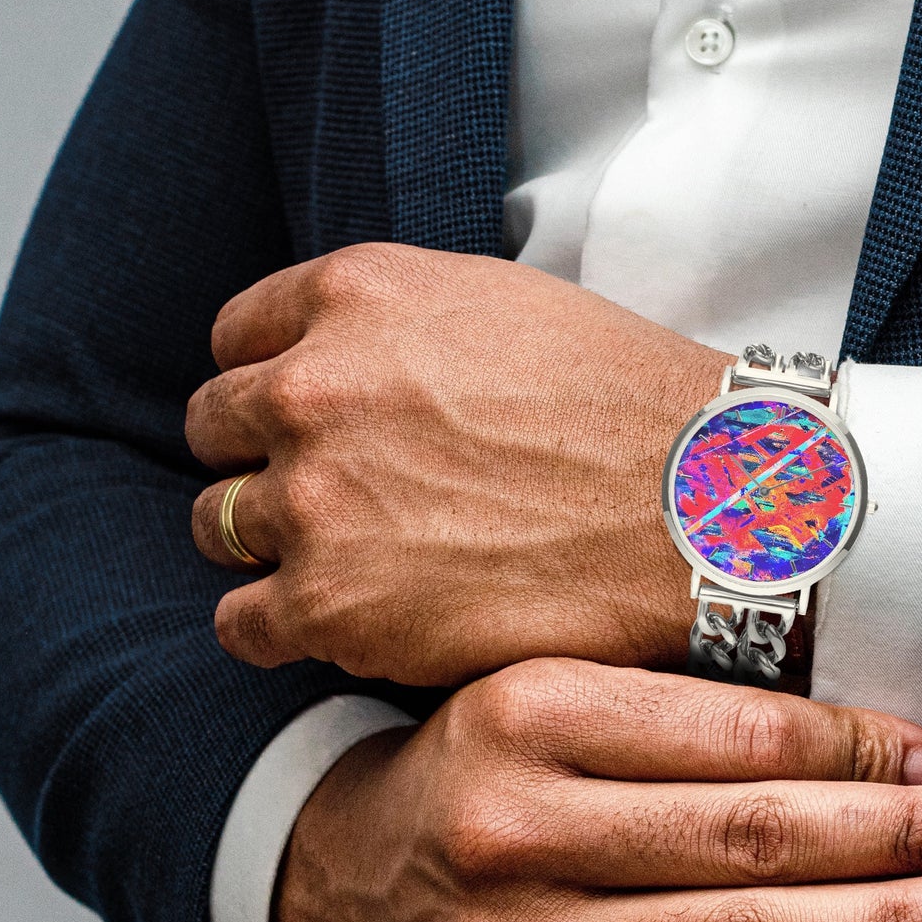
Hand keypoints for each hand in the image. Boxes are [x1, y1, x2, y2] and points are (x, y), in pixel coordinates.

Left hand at [187, 244, 723, 685]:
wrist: (704, 513)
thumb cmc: (629, 411)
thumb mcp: (503, 307)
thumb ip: (396, 325)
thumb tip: (344, 361)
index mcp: (358, 296)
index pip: (240, 340)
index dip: (272, 387)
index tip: (304, 427)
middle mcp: (314, 388)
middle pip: (217, 429)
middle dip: (262, 462)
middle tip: (326, 500)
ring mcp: (314, 500)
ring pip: (218, 525)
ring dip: (269, 544)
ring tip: (345, 566)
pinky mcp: (330, 605)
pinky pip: (240, 622)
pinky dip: (275, 625)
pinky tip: (333, 624)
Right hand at [275, 659, 921, 921]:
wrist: (355, 874)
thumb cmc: (483, 764)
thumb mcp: (552, 692)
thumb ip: (682, 712)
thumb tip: (867, 745)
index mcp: (528, 715)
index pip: (722, 734)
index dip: (849, 750)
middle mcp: (516, 831)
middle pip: (740, 840)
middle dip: (895, 841)